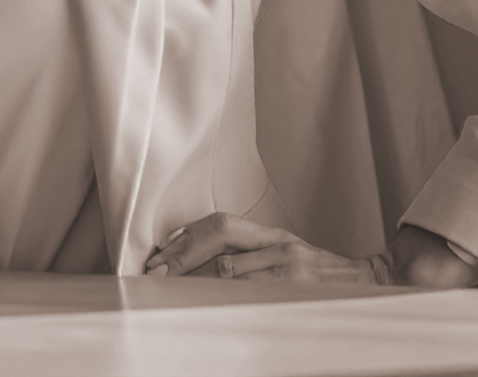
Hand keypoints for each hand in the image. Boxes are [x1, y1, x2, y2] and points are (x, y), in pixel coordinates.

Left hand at [143, 214, 477, 285]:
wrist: (376, 287)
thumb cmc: (322, 278)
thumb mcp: (285, 256)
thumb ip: (247, 254)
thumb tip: (195, 259)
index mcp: (272, 235)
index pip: (219, 224)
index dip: (185, 237)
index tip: (159, 255)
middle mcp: (279, 245)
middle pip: (219, 237)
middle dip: (182, 253)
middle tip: (156, 271)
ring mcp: (291, 269)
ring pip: (231, 269)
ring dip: (196, 279)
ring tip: (170, 290)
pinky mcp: (300, 292)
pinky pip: (254, 296)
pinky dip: (226, 300)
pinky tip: (207, 308)